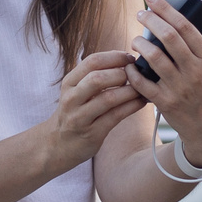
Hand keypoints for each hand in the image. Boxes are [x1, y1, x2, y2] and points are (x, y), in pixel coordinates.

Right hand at [42, 49, 144, 169]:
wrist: (59, 144)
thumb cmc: (75, 112)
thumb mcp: (76, 90)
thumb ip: (94, 75)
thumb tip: (125, 59)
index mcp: (69, 82)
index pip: (92, 61)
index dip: (115, 57)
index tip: (131, 58)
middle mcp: (72, 98)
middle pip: (98, 78)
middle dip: (122, 74)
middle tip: (137, 75)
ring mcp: (80, 117)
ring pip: (108, 98)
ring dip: (130, 91)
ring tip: (142, 89)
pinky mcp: (92, 133)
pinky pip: (116, 116)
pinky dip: (132, 106)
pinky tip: (141, 102)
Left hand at [125, 0, 201, 164]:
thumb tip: (184, 20)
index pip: (186, 25)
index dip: (166, 8)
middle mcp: (195, 71)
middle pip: (168, 36)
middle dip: (150, 20)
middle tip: (141, 14)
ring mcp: (180, 87)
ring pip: (153, 57)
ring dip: (139, 44)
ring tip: (135, 40)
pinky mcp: (166, 103)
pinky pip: (143, 82)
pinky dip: (133, 71)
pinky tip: (130, 65)